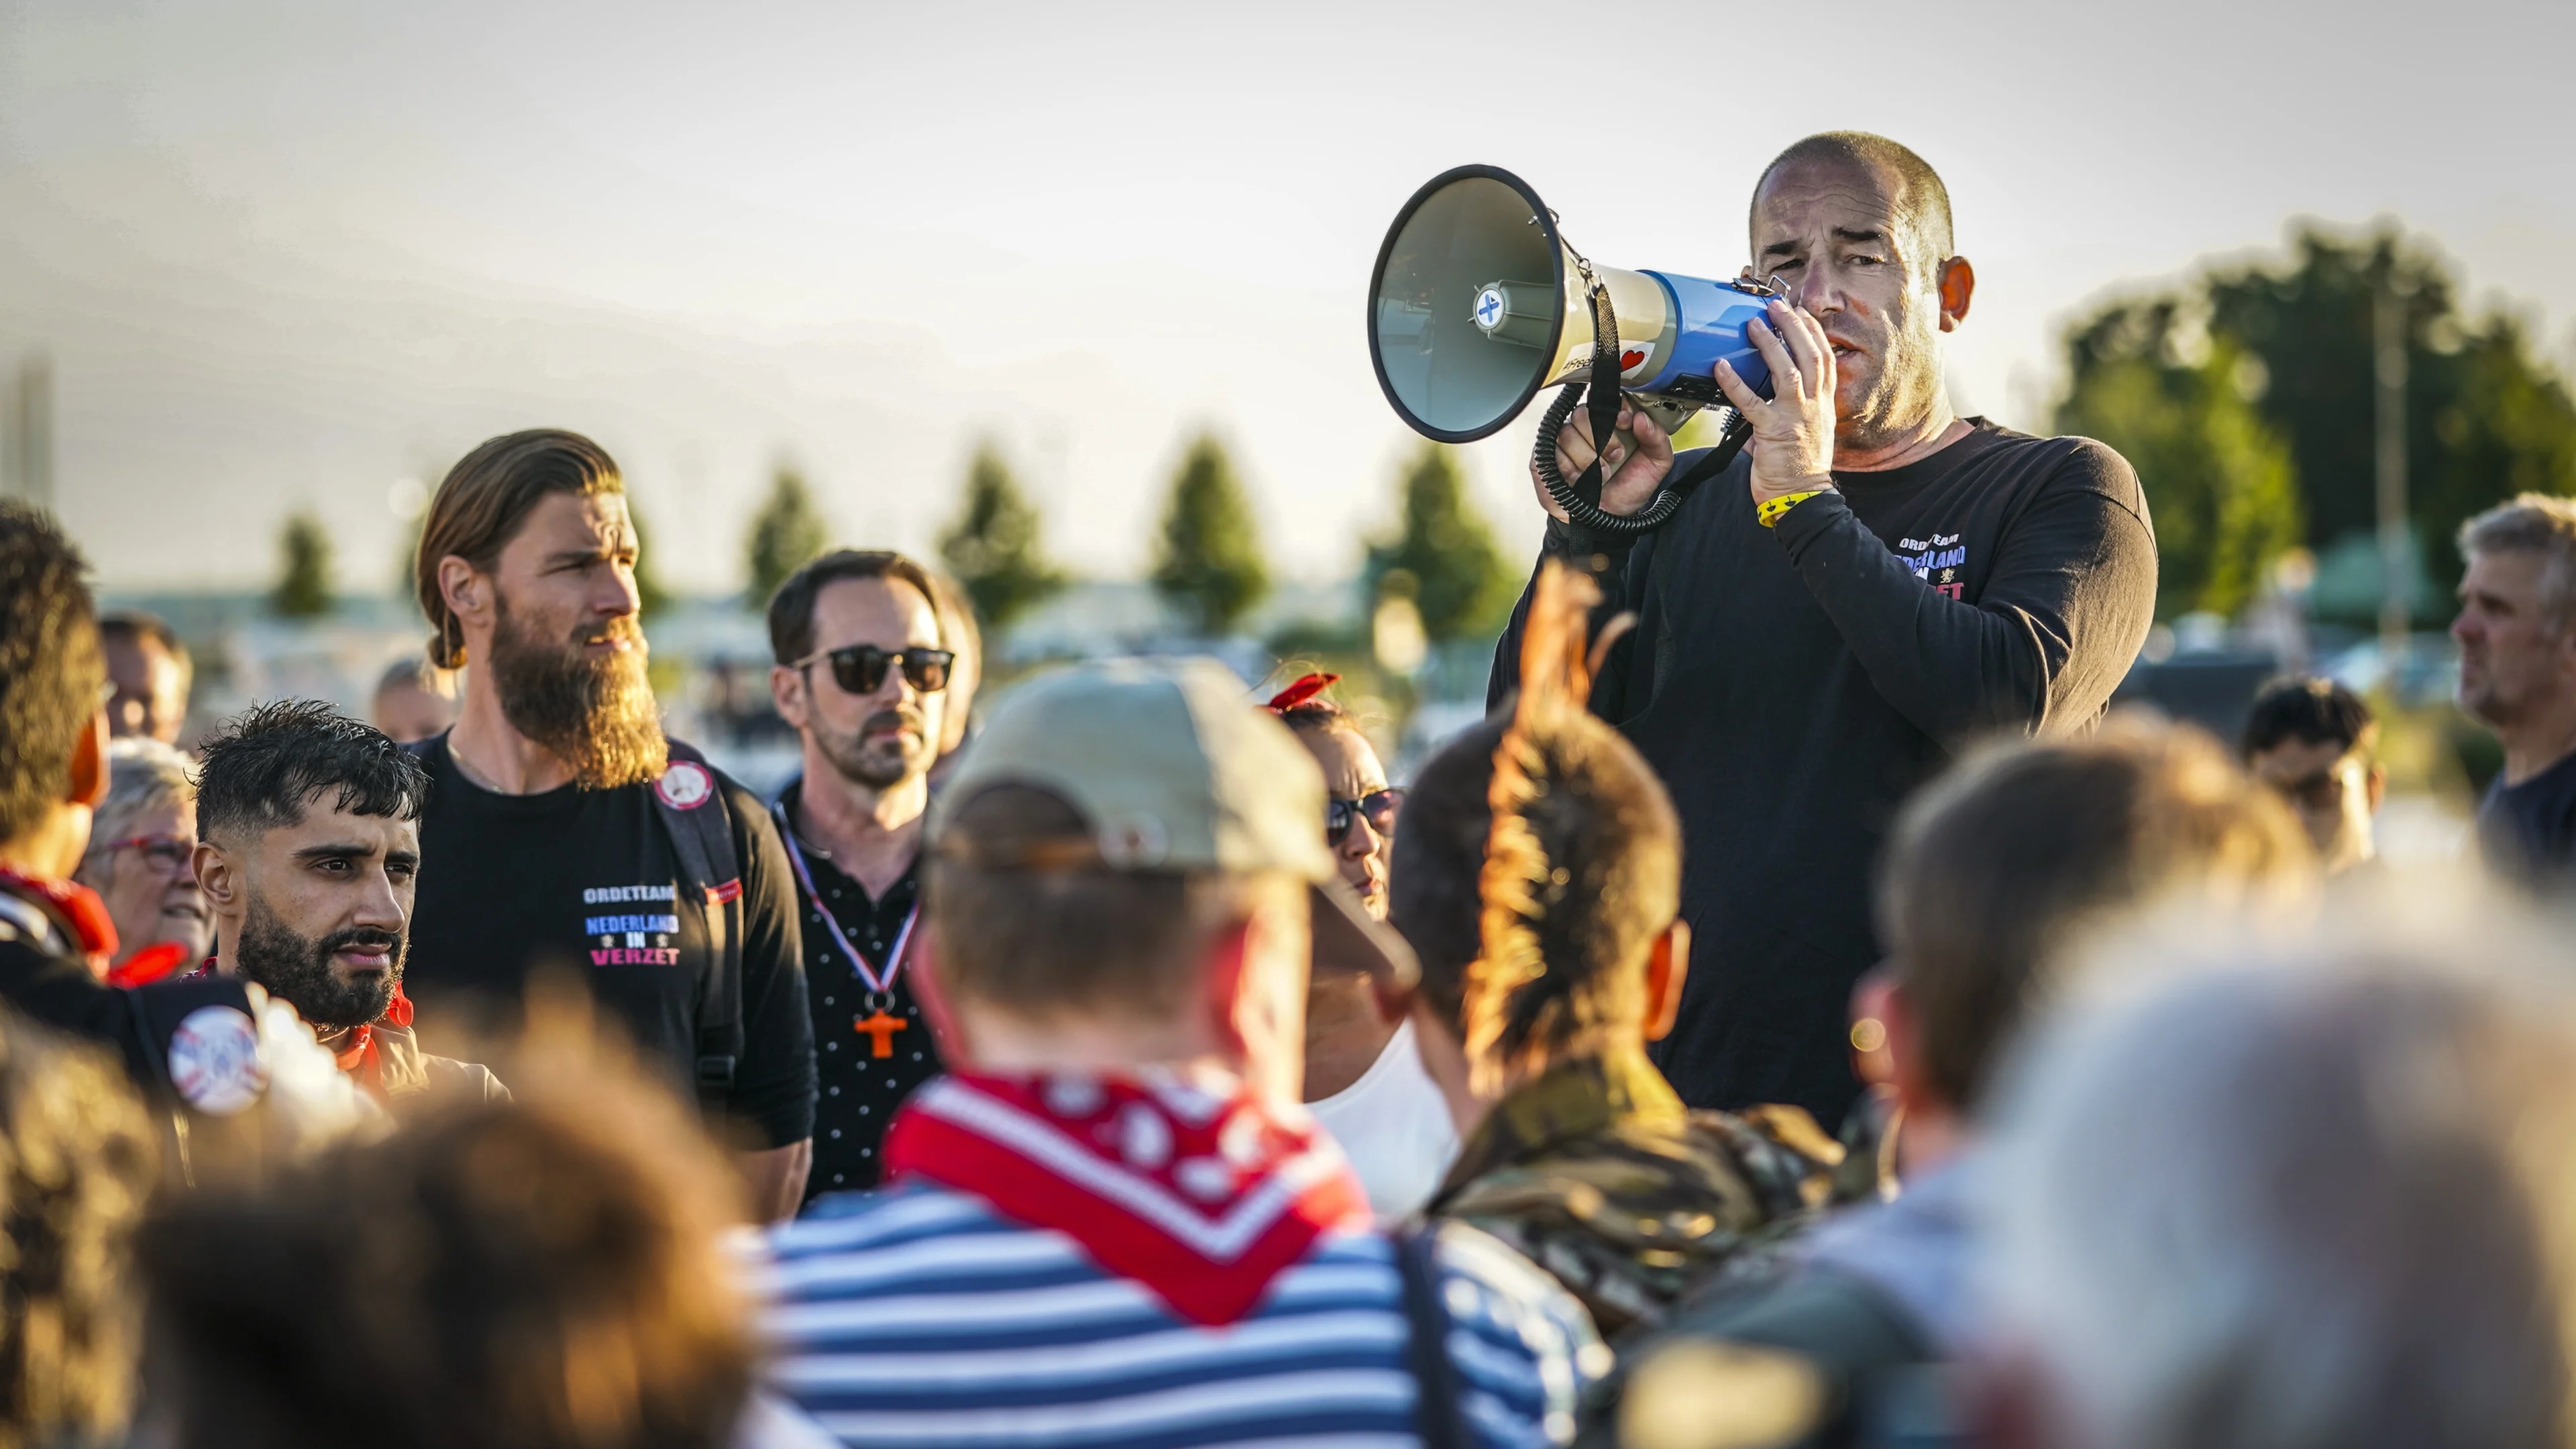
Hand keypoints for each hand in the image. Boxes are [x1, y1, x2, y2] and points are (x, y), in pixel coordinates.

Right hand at [1527, 401, 1673, 522]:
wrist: (1606, 521)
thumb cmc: (1627, 490)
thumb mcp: (1655, 465)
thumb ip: (1658, 439)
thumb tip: (1641, 419)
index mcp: (1610, 422)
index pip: (1606, 399)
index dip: (1615, 408)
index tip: (1626, 423)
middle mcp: (1584, 428)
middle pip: (1583, 413)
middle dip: (1602, 438)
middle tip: (1615, 457)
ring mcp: (1561, 442)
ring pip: (1568, 432)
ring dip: (1588, 458)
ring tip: (1600, 475)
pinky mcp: (1544, 458)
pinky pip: (1553, 451)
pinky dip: (1570, 469)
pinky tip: (1579, 481)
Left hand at [1714, 298, 1836, 504]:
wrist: (1803, 497)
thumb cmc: (1801, 467)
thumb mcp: (1807, 429)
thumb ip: (1789, 407)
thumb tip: (1763, 392)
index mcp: (1824, 403)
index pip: (1825, 357)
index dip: (1813, 332)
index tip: (1800, 312)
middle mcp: (1815, 405)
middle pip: (1810, 354)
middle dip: (1794, 326)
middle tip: (1777, 305)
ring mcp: (1796, 417)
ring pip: (1787, 370)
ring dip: (1770, 344)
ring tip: (1754, 323)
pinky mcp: (1773, 432)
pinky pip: (1751, 402)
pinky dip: (1735, 382)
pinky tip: (1721, 366)